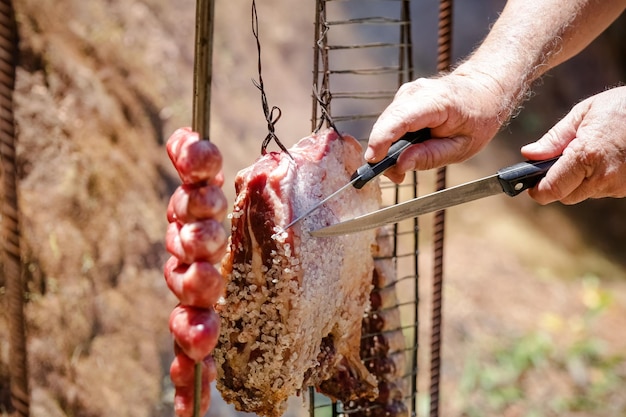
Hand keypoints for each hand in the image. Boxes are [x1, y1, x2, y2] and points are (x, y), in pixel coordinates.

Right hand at [366, 68, 508, 182]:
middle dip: (383, 151)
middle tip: (395, 176)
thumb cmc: (477, 118)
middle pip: (388, 122)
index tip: (373, 159)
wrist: (483, 90)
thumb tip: (400, 165)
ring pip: (385, 123)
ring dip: (386, 147)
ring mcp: (408, 92)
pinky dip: (391, 138)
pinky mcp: (403, 98)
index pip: (401, 118)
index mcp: (438, 101)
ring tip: (401, 166)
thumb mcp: (461, 147)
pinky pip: (389, 121)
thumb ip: (430, 156)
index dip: (382, 138)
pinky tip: (404, 150)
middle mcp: (417, 92)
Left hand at [522, 86, 625, 203]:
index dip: (537, 190)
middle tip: (561, 160)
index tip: (530, 185)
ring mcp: (619, 186)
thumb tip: (530, 154)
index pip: (551, 189)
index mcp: (586, 156)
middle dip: (558, 182)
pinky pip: (603, 189)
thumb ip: (554, 138)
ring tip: (590, 152)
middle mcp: (603, 176)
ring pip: (584, 193)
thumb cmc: (623, 107)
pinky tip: (605, 158)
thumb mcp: (584, 113)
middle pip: (565, 195)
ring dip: (580, 179)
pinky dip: (597, 178)